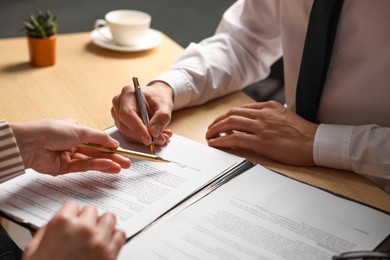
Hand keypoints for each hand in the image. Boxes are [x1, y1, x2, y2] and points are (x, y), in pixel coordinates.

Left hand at [11, 119, 130, 174]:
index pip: (98, 140)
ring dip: (107, 163)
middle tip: (127, 162)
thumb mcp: (81, 130)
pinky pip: (85, 167)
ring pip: (93, 160)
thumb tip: (114, 142)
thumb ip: (100, 137)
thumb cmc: (51, 130)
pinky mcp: (65, 169)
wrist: (31, 144)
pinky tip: (108, 166)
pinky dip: (97, 166)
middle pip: (97, 152)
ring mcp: (69, 156)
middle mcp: (73, 144)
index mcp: (76, 131)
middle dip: (113, 157)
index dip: (110, 145)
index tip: (122, 151)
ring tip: (122, 167)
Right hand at [23, 201, 125, 259]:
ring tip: (96, 234)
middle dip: (87, 219)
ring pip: (109, 218)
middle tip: (82, 231)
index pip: (72, 205)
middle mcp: (82, 228)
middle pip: (91, 210)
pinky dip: (115, 237)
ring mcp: (98, 240)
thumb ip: (45, 232)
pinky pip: (120, 234)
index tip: (72, 219)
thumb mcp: (33, 251)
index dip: (71, 214)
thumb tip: (53, 227)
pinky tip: (107, 243)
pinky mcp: (111, 253)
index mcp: (62, 224)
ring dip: (103, 225)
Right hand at [111, 81, 173, 146]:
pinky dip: (142, 138)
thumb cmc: (158, 97)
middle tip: (161, 138)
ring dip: (143, 139)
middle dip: (142, 136)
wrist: (156, 97)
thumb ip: (162, 117)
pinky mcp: (120, 122)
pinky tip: (154, 136)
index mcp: (128, 94)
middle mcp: (119, 103)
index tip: (148, 139)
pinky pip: (128, 135)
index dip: (137, 128)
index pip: (127, 114)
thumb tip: (154, 132)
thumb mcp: (165, 105)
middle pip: (125, 126)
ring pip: (126, 133)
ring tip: (161, 136)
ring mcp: (117, 113)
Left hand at [206, 101, 318, 165]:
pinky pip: (235, 139)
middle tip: (211, 128)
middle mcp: (263, 114)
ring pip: (231, 123)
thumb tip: (258, 122)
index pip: (242, 109)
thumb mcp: (286, 117)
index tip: (222, 122)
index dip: (228, 115)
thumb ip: (271, 117)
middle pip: (233, 114)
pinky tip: (216, 143)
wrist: (316, 143)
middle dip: (218, 121)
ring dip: (216, 129)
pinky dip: (222, 140)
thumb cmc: (303, 133)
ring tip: (209, 135)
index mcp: (269, 107)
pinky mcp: (261, 141)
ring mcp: (262, 127)